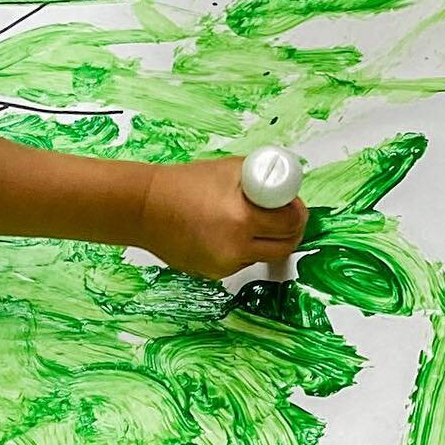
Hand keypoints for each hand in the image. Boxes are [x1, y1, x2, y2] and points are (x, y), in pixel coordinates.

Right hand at [137, 157, 307, 279]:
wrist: (146, 208)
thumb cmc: (185, 184)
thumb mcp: (229, 170)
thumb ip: (262, 180)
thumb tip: (286, 191)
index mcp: (242, 218)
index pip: (290, 223)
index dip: (297, 213)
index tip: (294, 206)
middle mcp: (236, 247)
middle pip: (285, 247)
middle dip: (291, 232)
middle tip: (287, 218)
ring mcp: (226, 264)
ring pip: (265, 256)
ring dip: (267, 242)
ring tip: (251, 221)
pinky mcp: (216, 274)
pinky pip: (243, 262)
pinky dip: (243, 249)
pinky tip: (227, 233)